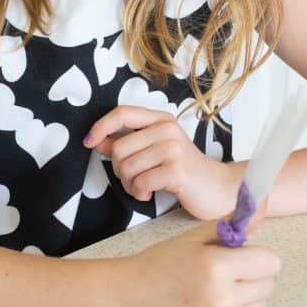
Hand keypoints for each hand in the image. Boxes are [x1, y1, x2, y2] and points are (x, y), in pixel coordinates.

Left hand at [84, 105, 235, 219]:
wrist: (218, 189)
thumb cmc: (183, 170)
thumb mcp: (154, 151)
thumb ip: (126, 144)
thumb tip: (95, 140)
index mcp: (161, 120)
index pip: (123, 113)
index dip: (101, 126)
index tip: (88, 142)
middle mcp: (168, 129)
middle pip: (120, 148)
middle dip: (119, 170)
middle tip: (134, 179)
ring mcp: (173, 148)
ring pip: (127, 167)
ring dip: (129, 185)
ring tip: (144, 187)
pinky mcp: (176, 170)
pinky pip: (140, 183)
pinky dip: (139, 193)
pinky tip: (150, 193)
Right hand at [118, 220, 280, 306]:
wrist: (129, 299)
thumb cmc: (161, 263)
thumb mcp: (194, 238)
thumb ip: (231, 225)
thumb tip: (262, 206)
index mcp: (217, 266)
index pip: (270, 263)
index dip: (257, 257)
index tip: (239, 258)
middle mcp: (221, 299)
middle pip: (267, 286)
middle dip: (252, 277)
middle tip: (225, 275)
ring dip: (245, 299)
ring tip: (216, 294)